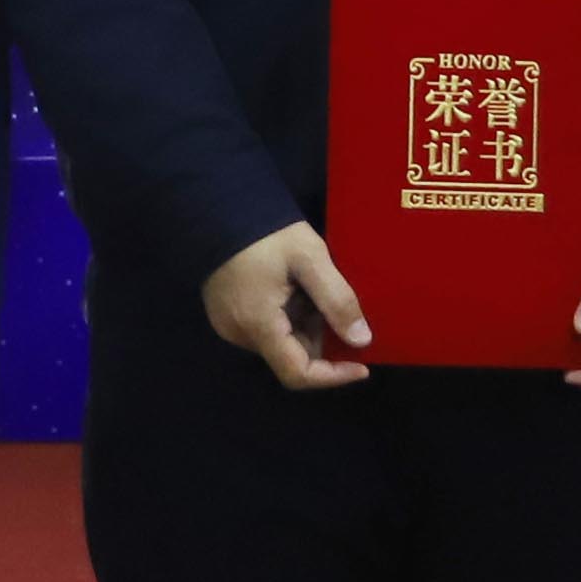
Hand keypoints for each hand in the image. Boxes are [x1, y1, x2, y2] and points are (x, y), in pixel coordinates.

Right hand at [200, 219, 370, 388]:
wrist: (217, 206)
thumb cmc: (266, 232)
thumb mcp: (310, 258)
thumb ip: (337, 300)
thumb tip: (361, 340)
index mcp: (258, 325)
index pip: (298, 374)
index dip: (334, 376)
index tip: (362, 364)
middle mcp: (239, 334)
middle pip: (290, 357)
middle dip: (321, 340)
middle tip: (341, 311)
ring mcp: (229, 324)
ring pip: (279, 342)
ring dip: (305, 327)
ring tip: (317, 292)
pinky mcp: (225, 313)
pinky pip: (265, 328)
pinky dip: (288, 318)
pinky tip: (296, 291)